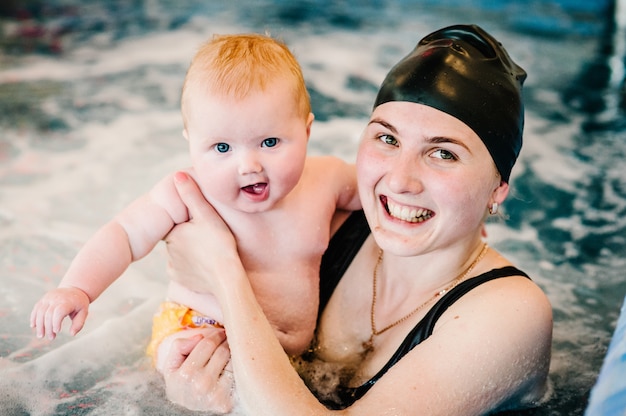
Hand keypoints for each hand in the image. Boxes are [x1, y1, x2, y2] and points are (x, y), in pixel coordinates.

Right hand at [30, 286, 89, 339]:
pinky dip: (34, 317)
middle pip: (48, 314)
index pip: (59, 311)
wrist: (74, 289)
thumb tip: (72, 334)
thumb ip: (79, 323)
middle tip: (51, 338)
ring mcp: (48, 298)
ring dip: (39, 325)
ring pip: (40, 312)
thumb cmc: (79, 303)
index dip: (56, 322)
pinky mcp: (44, 299)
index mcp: (67, 301)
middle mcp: (56, 298)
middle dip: (48, 328)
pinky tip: (34, 326)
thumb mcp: (84, 312)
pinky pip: (36, 308)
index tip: (57, 331)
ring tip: (41, 335)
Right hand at [162, 328, 234, 412]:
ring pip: (233, 362)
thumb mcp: (170, 366)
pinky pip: (237, 376)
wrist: (185, 413)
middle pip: (222, 351)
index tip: (219, 333)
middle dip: (226, 341)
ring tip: (230, 351)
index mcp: (185, 374)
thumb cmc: (180, 385)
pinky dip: (237, 368)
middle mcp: (201, 385)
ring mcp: (215, 395)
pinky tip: (233, 366)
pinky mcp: (226, 401)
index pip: (207, 344)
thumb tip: (200, 336)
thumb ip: (179, 347)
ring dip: (233, 353)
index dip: (215, 335)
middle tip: (227, 339)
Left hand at [165, 171, 238, 294]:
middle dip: (189, 237)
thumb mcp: (207, 216)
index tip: (199, 225)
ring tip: (208, 252)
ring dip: (190, 252)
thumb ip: (191, 195)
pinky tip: (205, 265)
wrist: (226, 277)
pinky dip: (192, 268)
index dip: (187, 223)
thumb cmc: (219, 244)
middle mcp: (168, 249)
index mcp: (173, 232)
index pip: (175, 224)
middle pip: (178, 239)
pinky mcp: (180, 279)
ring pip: (180, 254)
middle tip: (208, 239)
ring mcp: (173, 266)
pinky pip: (183, 270)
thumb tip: (177, 175)